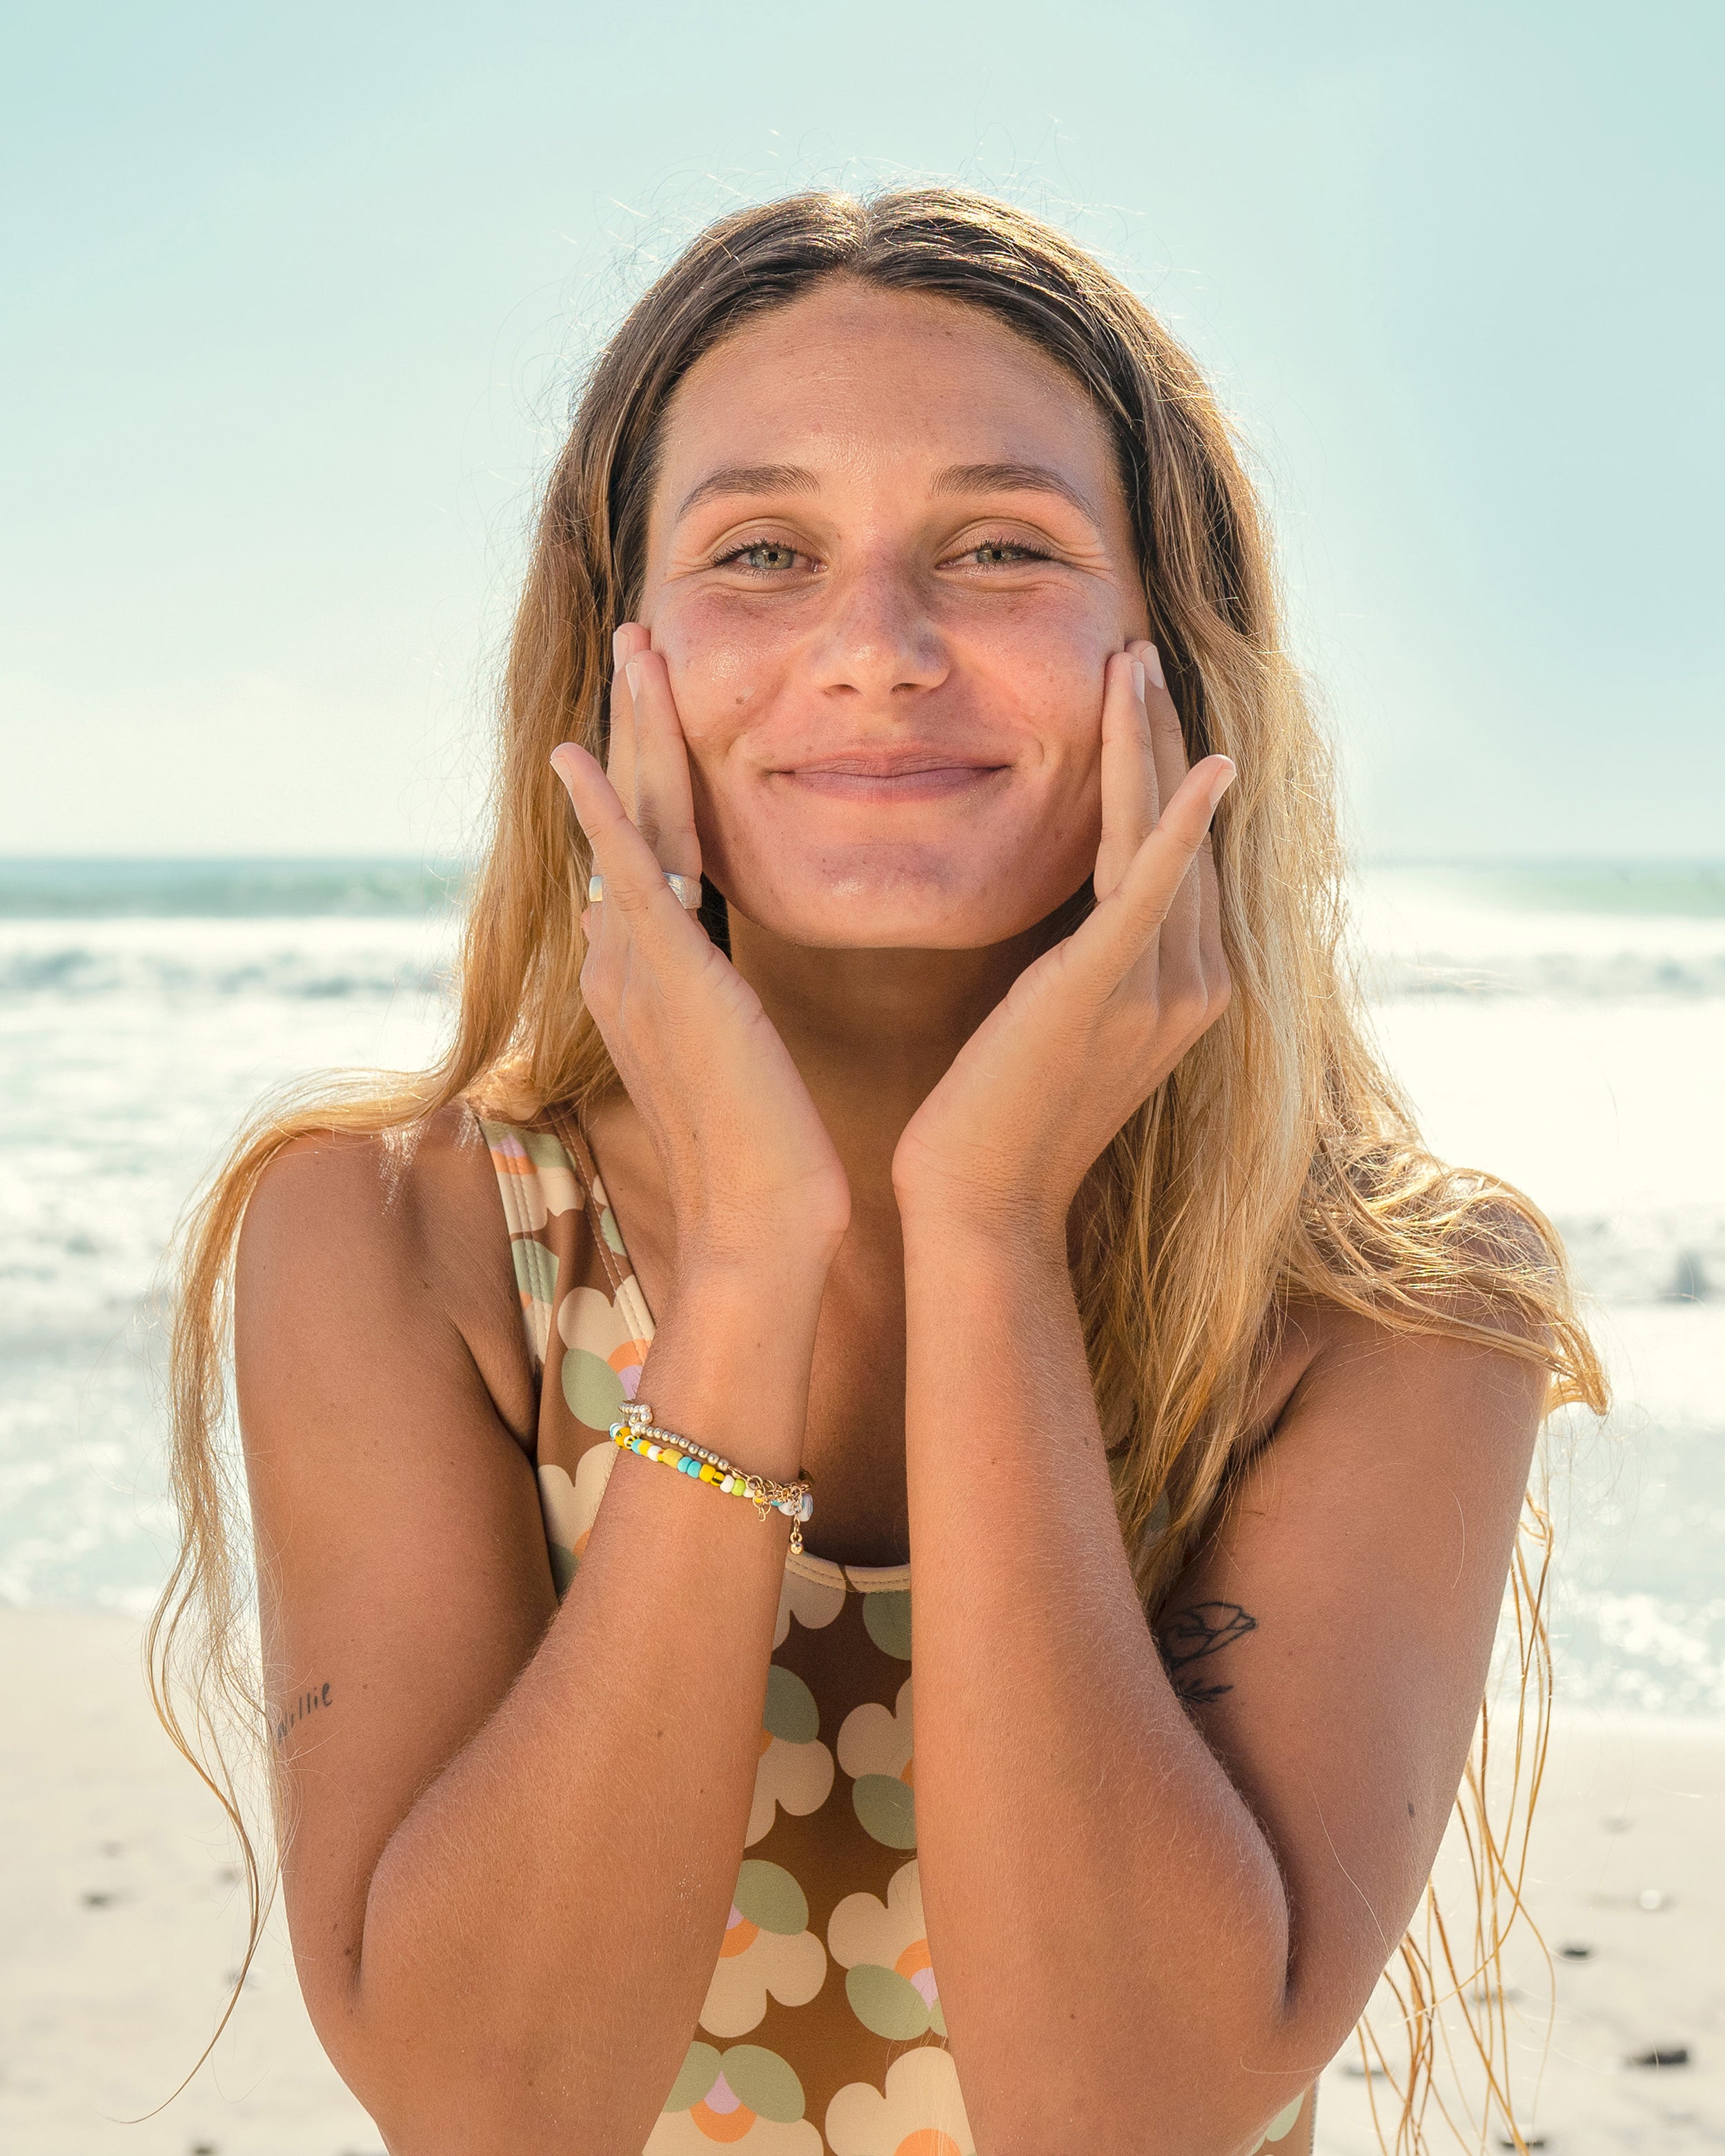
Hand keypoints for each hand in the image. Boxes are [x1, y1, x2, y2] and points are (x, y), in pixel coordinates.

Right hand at [551, 627, 849, 1269]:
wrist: (764, 1221)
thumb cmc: (763, 1150)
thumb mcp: (725, 1044)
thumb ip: (691, 980)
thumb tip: (634, 922)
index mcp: (649, 968)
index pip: (649, 844)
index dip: (655, 765)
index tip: (665, 698)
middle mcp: (630, 956)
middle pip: (636, 812)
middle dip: (639, 722)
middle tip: (644, 636)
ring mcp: (642, 963)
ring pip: (634, 820)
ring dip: (630, 729)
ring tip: (635, 646)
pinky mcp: (669, 978)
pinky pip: (627, 878)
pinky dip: (601, 815)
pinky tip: (577, 755)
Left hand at [892, 640, 1233, 1246]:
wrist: (978, 1204)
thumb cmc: (995, 1117)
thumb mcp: (1053, 1020)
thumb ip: (1081, 957)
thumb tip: (1064, 903)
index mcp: (1183, 989)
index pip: (1182, 855)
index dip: (1164, 771)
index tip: (1137, 697)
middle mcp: (1194, 986)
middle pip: (1185, 831)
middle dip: (1162, 735)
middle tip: (1137, 651)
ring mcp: (1159, 990)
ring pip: (1162, 837)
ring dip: (1151, 743)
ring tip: (1132, 661)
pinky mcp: (1105, 991)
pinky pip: (1150, 889)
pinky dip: (1173, 823)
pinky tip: (1197, 765)